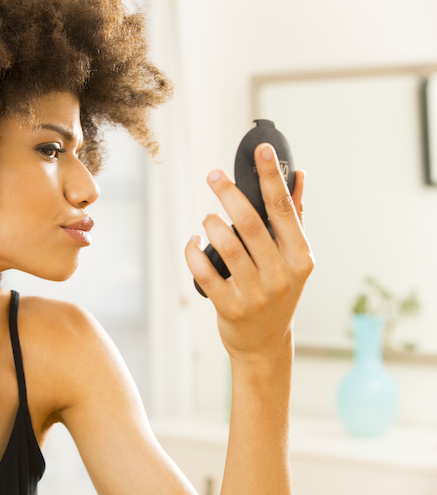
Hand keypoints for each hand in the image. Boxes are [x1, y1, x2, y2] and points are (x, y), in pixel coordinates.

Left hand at [185, 143, 313, 365]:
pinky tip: (193, 242)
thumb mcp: (293, 259)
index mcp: (301, 257)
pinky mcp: (230, 307)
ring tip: (207, 219)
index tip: (261, 150)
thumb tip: (300, 175)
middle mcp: (281, 274)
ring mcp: (256, 293)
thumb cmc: (278, 292)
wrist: (265, 345)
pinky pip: (204, 271)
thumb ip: (295, 218)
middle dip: (229, 194)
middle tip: (213, 175)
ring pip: (227, 245)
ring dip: (211, 224)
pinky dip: (193, 252)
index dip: (272, 177)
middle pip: (251, 223)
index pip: (284, 209)